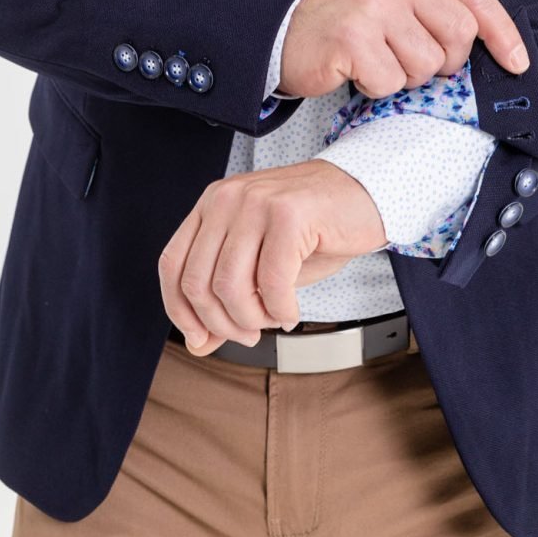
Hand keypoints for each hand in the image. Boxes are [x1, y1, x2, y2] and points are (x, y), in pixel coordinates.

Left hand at [158, 160, 387, 355]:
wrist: (365, 193)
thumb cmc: (314, 229)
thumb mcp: (261, 264)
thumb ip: (226, 298)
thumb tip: (198, 343)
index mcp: (213, 204)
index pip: (172, 264)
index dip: (179, 311)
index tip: (200, 339)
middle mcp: (227, 197)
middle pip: (198, 282)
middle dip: (222, 324)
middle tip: (250, 333)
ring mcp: (257, 201)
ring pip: (230, 285)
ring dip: (252, 319)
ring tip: (273, 318)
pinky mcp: (289, 213)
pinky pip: (272, 281)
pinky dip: (281, 310)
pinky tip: (291, 311)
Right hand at [276, 0, 529, 98]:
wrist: (284, 26)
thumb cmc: (348, 18)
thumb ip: (436, 8)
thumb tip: (491, 47)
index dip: (502, 33)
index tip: (517, 63)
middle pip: (458, 35)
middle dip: (444, 62)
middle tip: (412, 60)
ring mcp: (372, 6)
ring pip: (426, 65)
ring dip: (405, 76)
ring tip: (377, 59)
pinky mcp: (352, 39)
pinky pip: (391, 83)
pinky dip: (376, 87)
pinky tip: (356, 69)